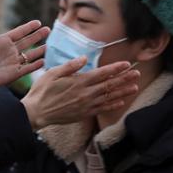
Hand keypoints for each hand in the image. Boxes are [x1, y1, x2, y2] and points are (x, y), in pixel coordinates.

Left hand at [0, 11, 48, 105]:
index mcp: (2, 41)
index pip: (19, 32)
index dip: (29, 27)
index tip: (38, 22)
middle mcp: (9, 51)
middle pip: (27, 42)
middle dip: (38, 36)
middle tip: (49, 30)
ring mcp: (12, 62)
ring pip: (30, 55)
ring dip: (40, 50)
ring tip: (50, 46)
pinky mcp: (14, 74)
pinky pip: (28, 69)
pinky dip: (36, 65)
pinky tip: (44, 61)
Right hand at [20, 57, 140, 129]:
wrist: (36, 113)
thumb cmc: (41, 92)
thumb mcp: (52, 74)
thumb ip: (70, 66)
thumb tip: (84, 58)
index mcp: (79, 82)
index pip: (102, 73)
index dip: (115, 68)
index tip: (126, 64)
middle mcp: (86, 93)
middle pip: (109, 84)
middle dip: (124, 78)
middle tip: (137, 73)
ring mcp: (86, 105)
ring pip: (109, 97)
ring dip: (123, 91)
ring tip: (135, 86)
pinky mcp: (84, 114)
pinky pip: (102, 109)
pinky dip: (113, 105)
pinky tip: (121, 101)